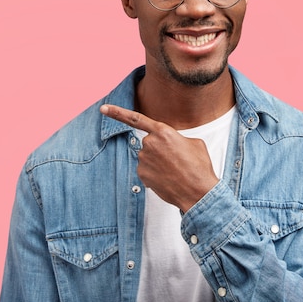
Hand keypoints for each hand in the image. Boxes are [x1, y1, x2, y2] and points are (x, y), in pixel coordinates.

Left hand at [100, 104, 218, 211]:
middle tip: (176, 160)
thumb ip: (175, 138)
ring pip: (147, 157)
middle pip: (149, 143)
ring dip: (158, 162)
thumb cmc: (199, 167)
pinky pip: (146, 170)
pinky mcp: (141, 174)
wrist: (198, 192)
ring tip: (174, 170)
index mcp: (163, 131)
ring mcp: (143, 159)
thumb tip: (169, 143)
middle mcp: (149, 143)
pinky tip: (168, 178)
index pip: (136, 119)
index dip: (117, 113)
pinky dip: (155, 174)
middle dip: (159, 150)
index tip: (103, 108)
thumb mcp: (193, 143)